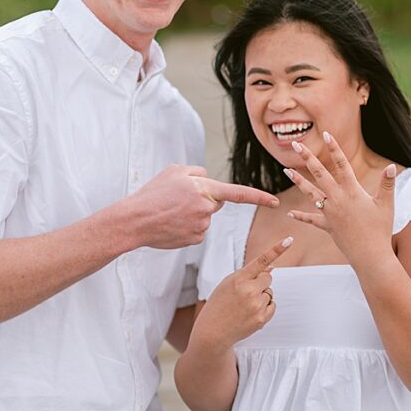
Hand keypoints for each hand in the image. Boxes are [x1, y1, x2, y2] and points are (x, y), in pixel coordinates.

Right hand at [109, 165, 278, 250]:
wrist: (134, 220)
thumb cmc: (153, 193)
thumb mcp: (174, 171)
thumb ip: (198, 172)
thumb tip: (209, 179)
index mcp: (205, 189)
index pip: (239, 193)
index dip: (259, 197)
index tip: (276, 202)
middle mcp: (207, 208)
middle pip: (216, 203)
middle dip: (203, 200)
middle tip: (177, 199)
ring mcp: (202, 226)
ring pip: (205, 217)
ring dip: (192, 213)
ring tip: (170, 212)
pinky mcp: (195, 240)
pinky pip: (197, 230)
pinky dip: (186, 227)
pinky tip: (170, 225)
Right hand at [190, 236, 292, 351]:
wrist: (213, 332)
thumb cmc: (219, 305)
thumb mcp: (228, 284)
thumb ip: (249, 274)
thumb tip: (271, 267)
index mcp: (238, 279)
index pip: (261, 260)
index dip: (277, 249)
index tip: (289, 240)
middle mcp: (249, 290)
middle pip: (268, 278)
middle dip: (260, 283)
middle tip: (245, 293)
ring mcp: (256, 305)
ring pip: (270, 293)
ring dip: (261, 296)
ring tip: (244, 306)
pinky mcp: (262, 318)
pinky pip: (272, 305)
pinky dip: (265, 308)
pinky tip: (250, 313)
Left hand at [284, 132, 396, 265]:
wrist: (370, 256)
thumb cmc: (381, 230)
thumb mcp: (386, 205)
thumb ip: (387, 184)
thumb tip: (390, 166)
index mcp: (352, 191)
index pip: (341, 164)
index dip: (334, 148)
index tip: (326, 134)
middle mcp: (338, 199)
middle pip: (320, 174)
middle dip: (307, 158)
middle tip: (296, 144)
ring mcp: (330, 213)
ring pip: (311, 193)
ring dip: (298, 181)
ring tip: (286, 170)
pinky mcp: (327, 226)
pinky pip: (311, 220)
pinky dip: (301, 216)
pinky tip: (289, 213)